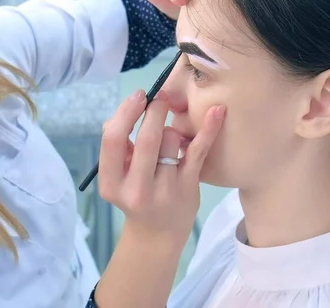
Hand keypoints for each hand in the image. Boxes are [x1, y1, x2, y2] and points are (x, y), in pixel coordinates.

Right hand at [98, 89, 225, 240]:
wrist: (157, 233)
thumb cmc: (134, 194)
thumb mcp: (116, 176)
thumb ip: (117, 144)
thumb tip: (131, 108)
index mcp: (111, 183)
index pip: (113, 140)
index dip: (126, 113)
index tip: (139, 96)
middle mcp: (137, 189)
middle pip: (147, 138)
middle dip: (155, 110)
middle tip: (160, 97)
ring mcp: (165, 189)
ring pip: (171, 140)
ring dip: (171, 129)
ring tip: (170, 139)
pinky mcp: (189, 186)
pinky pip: (199, 151)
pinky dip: (208, 129)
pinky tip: (217, 111)